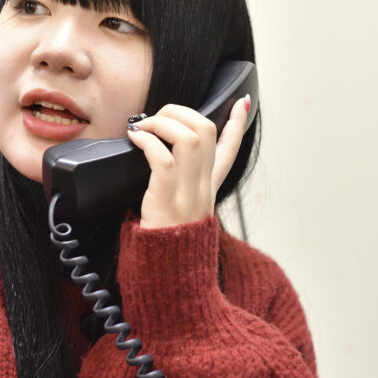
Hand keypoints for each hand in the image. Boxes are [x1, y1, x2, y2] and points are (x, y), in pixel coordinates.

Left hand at [126, 96, 249, 228]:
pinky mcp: (168, 199)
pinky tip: (135, 139)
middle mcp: (203, 186)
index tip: (242, 103)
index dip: (238, 125)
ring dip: (163, 123)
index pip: (230, 150)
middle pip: (207, 131)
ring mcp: (188, 192)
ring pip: (189, 138)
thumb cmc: (167, 241)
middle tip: (158, 117)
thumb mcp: (183, 210)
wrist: (168, 273)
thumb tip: (161, 159)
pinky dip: (147, 141)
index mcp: (209, 187)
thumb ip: (179, 185)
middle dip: (181, 112)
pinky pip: (163, 158)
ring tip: (144, 127)